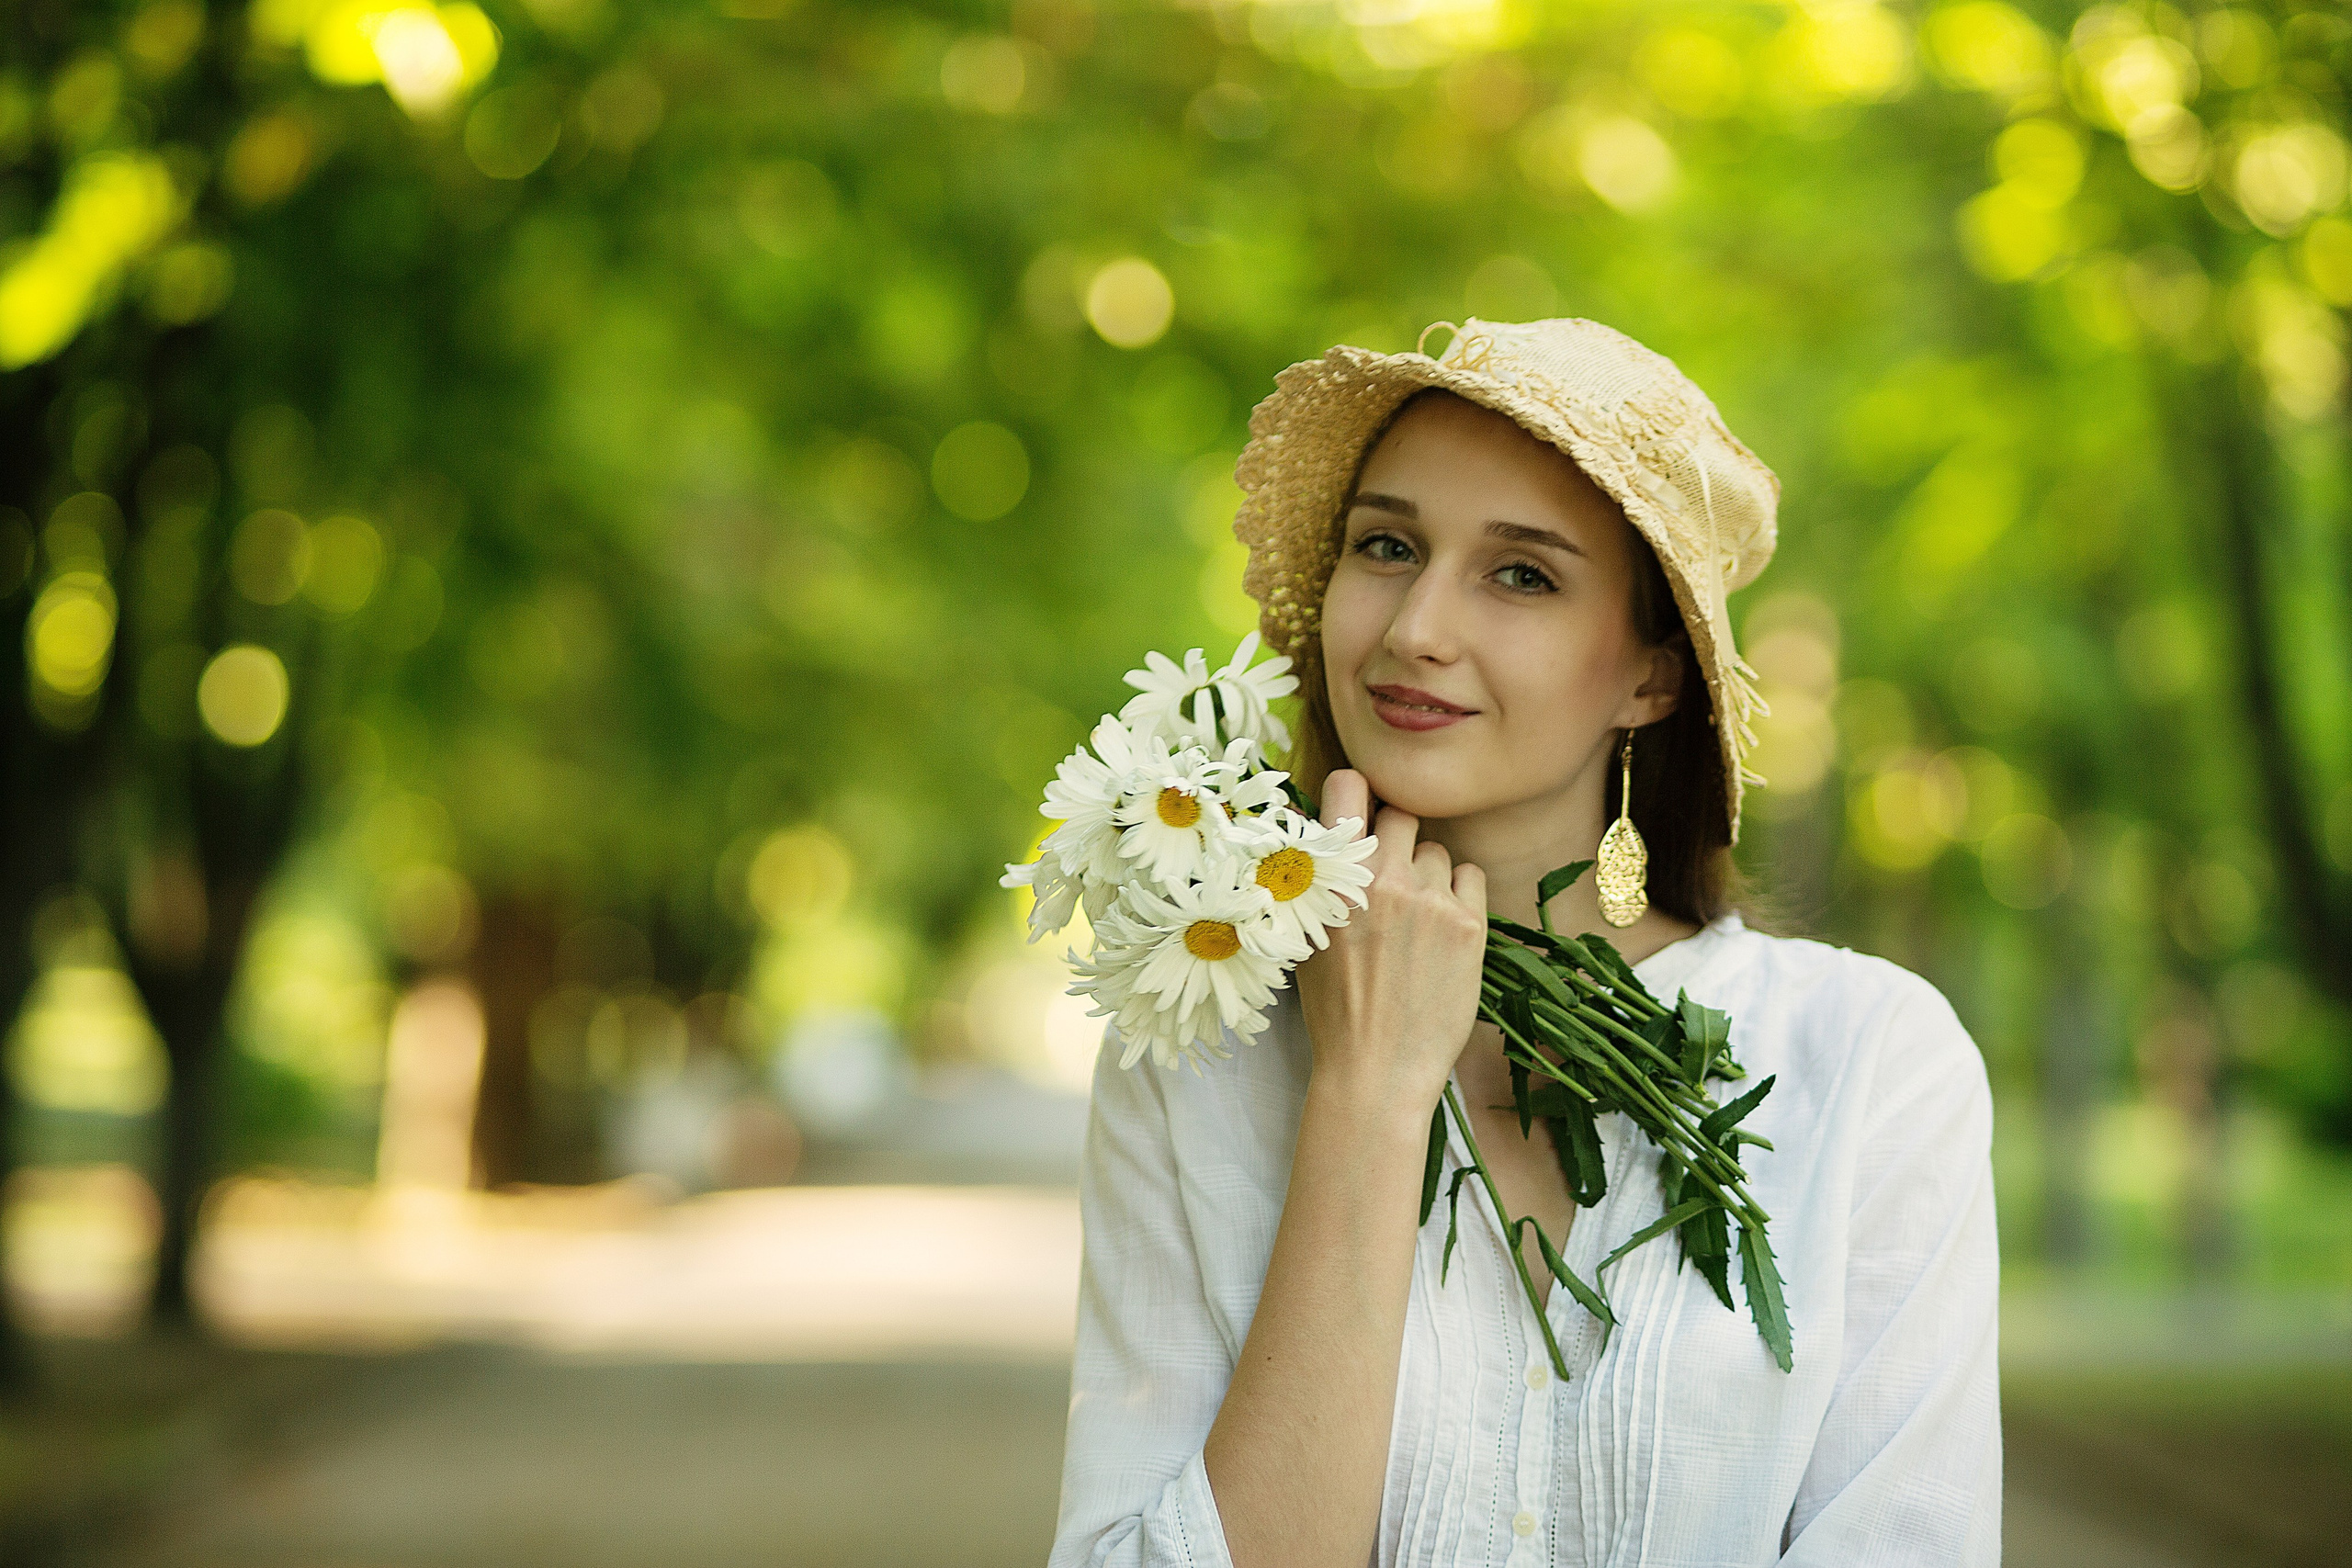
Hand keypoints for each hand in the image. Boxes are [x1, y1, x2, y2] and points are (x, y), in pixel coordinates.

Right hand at [1294, 770, 1488, 1113]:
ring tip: (1416, 924)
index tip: (1361, 812)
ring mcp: (1429, 899)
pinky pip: (1470, 876)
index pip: (1350, 786)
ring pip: (1438, 851)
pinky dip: (1460, 896)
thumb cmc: (1335, 1010)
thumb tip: (1315, 825)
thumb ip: (1315, 879)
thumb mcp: (1305, 938)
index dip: (1356, 795)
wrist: (1376, 1071)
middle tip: (1392, 882)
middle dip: (1398, 840)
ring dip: (1429, 875)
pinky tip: (1443, 933)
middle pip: (1402, 815)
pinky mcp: (1469, 924)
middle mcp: (1382, 878)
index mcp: (1333, 878)